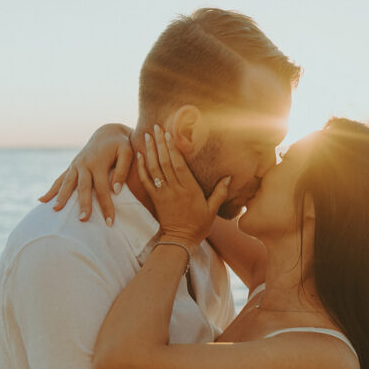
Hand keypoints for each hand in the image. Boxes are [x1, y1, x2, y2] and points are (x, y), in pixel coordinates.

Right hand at [39, 123, 132, 224]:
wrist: (108, 133)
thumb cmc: (121, 145)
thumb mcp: (127, 153)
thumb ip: (122, 171)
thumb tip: (116, 191)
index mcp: (98, 163)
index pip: (103, 189)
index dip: (107, 206)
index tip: (110, 222)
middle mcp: (84, 164)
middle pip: (83, 188)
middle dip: (83, 204)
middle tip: (83, 220)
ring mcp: (75, 165)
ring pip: (67, 183)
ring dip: (61, 197)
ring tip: (56, 210)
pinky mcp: (72, 167)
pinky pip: (60, 180)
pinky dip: (52, 190)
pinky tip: (42, 200)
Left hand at [137, 125, 230, 248]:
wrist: (180, 240)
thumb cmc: (199, 226)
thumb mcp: (212, 210)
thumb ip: (220, 193)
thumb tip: (229, 177)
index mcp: (190, 190)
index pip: (180, 165)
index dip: (173, 148)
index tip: (170, 134)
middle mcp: (175, 189)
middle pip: (165, 162)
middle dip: (160, 143)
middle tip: (157, 127)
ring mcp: (163, 194)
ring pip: (155, 168)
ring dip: (150, 151)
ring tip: (148, 135)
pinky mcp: (155, 199)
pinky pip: (146, 180)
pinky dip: (141, 167)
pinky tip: (140, 154)